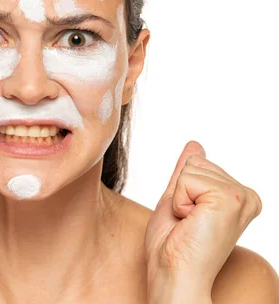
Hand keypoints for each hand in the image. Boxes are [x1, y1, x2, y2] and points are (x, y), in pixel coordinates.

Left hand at [144, 141, 262, 298]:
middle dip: (179, 192)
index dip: (181, 190)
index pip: (197, 163)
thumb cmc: (173, 247)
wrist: (173, 273)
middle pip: (195, 162)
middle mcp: (247, 196)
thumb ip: (187, 174)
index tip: (188, 219)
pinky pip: (187, 179)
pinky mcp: (230, 199)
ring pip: (191, 169)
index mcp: (238, 197)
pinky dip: (179, 202)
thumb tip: (195, 145)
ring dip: (179, 199)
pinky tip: (191, 223)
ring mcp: (241, 197)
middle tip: (187, 223)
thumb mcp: (177, 201)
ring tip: (189, 224)